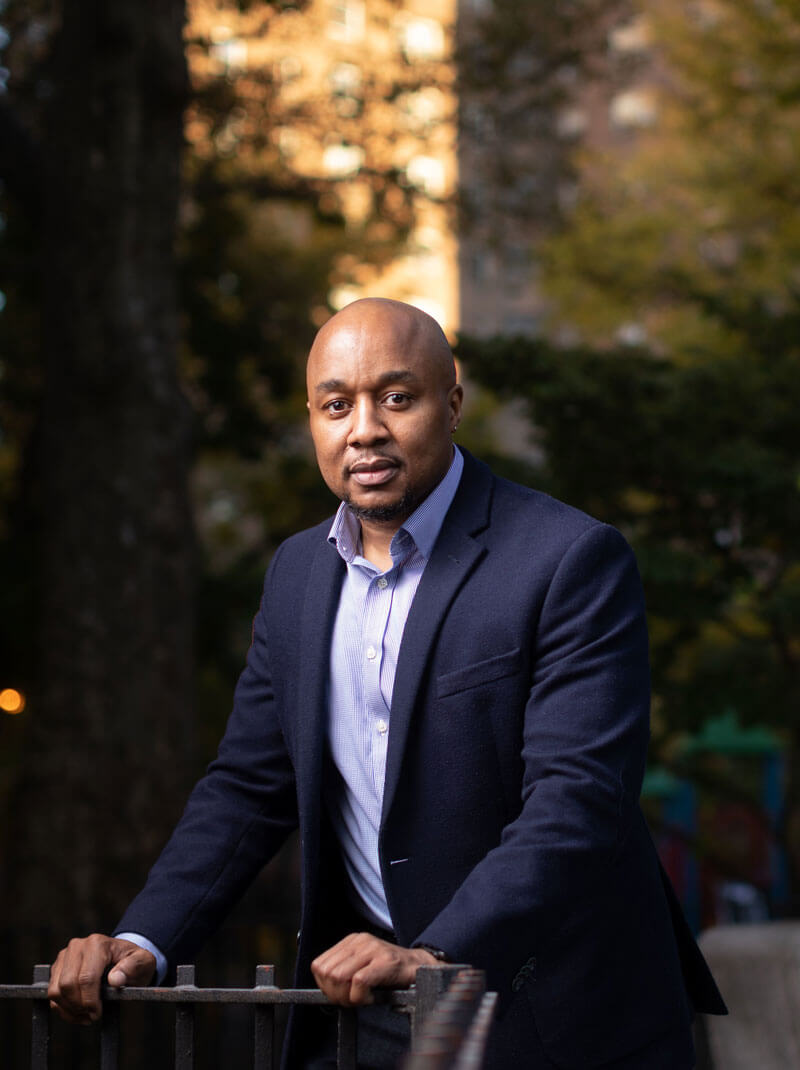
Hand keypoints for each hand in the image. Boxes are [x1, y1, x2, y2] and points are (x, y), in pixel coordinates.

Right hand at [48, 933, 155, 1023]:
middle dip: (80, 1006)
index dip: (90, 1001)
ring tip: (87, 1014)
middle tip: (93, 1015)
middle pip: (68, 985)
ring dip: (70, 1009)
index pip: (86, 978)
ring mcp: (64, 956)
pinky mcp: (57, 968)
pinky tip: (78, 1012)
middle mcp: (77, 946)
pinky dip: (63, 1009)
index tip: (97, 1013)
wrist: (123, 958)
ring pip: (56, 991)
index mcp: (98, 944)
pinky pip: (51, 994)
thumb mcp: (143, 962)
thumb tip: (116, 979)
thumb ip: (132, 968)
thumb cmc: (133, 961)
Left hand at [311, 932, 437, 1006]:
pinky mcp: (385, 961)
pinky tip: (370, 998)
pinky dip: (360, 997)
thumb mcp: (361, 967)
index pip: (319, 965)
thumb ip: (343, 972)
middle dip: (335, 995)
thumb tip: (324, 988)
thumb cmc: (389, 973)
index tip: (337, 996)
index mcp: (351, 941)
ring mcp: (373, 949)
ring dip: (347, 997)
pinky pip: (359, 982)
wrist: (418, 968)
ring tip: (360, 999)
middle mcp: (360, 941)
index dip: (324, 986)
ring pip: (340, 977)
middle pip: (328, 973)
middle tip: (350, 1001)